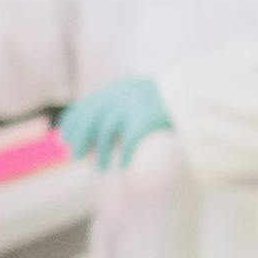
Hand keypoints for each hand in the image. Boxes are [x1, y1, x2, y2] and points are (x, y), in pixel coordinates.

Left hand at [60, 74, 176, 171]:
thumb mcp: (135, 96)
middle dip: (80, 139)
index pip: (85, 106)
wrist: (191, 97)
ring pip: (106, 131)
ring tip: (100, 168)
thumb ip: (113, 106)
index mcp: (117, 88)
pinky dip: (123, 153)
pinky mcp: (147, 118)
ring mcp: (134, 105)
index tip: (66, 140)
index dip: (73, 124)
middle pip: (91, 119)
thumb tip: (85, 130)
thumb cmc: (161, 102)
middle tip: (77, 158)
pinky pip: (129, 139)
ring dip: (100, 153)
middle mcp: (122, 94)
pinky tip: (121, 165)